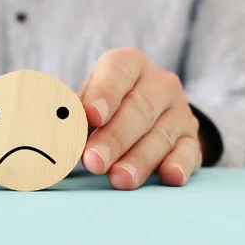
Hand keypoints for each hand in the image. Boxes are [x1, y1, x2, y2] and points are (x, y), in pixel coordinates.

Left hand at [79, 47, 202, 189]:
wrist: (150, 114)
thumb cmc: (107, 106)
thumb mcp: (88, 100)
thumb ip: (73, 112)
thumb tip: (52, 131)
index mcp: (128, 65)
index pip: (117, 72)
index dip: (103, 93)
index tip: (90, 115)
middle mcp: (158, 83)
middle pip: (138, 109)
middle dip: (114, 138)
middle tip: (93, 161)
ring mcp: (179, 111)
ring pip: (160, 135)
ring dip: (138, 160)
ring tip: (118, 179)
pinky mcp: (192, 139)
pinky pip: (189, 152)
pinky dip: (179, 165)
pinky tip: (169, 177)